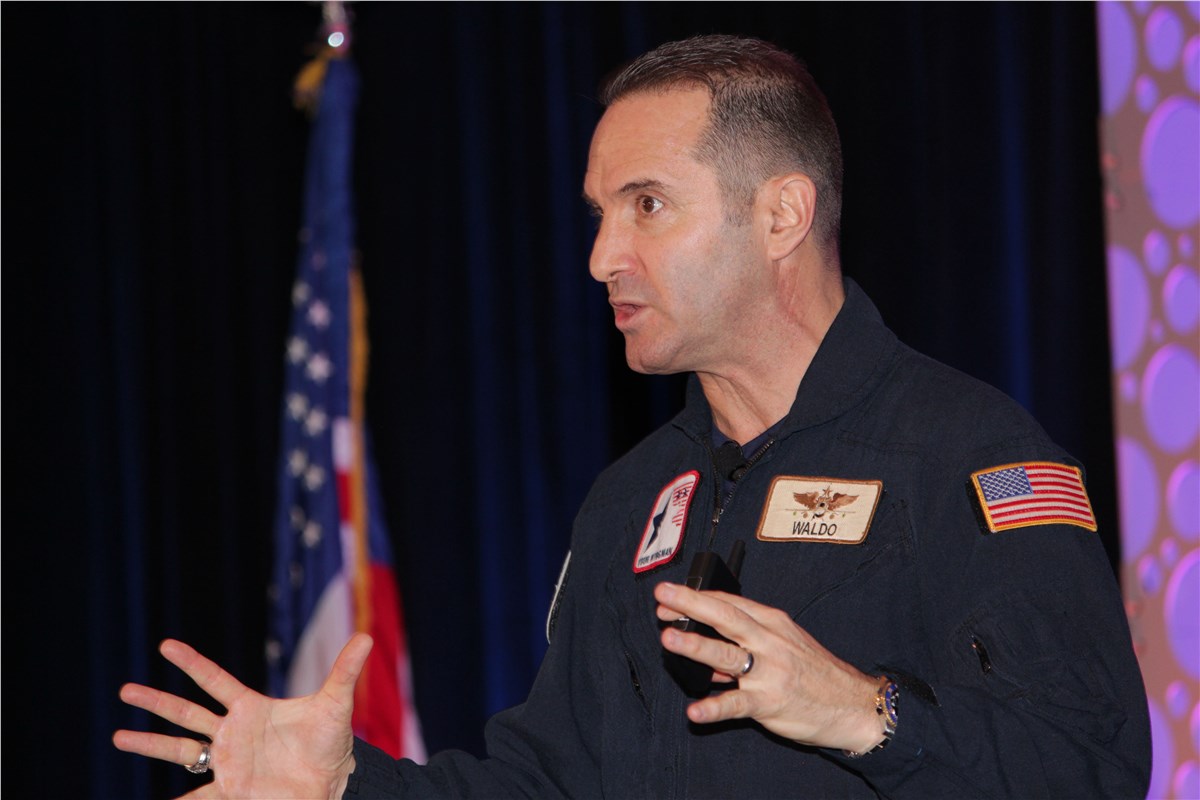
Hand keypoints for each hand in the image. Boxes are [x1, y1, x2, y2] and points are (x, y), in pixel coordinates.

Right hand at [113, 633, 372, 798]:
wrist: (332, 781)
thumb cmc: (331, 742)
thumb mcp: (336, 704)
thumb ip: (345, 671)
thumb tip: (367, 636)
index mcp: (251, 708)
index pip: (215, 680)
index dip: (192, 663)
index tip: (166, 646)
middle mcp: (233, 733)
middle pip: (187, 712)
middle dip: (157, 702)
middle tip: (124, 690)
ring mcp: (228, 761)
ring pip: (181, 750)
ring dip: (151, 744)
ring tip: (118, 736)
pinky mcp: (232, 789)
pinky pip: (197, 797)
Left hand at [654, 582, 883, 752]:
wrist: (853, 704)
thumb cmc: (815, 672)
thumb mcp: (785, 645)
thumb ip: (745, 645)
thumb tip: (704, 651)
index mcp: (772, 623)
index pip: (730, 602)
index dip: (696, 598)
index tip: (668, 596)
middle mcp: (769, 642)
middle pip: (725, 617)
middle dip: (691, 605)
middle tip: (662, 596)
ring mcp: (769, 672)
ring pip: (727, 655)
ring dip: (696, 646)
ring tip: (669, 639)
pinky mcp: (769, 703)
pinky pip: (737, 705)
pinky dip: (715, 707)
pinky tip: (696, 711)